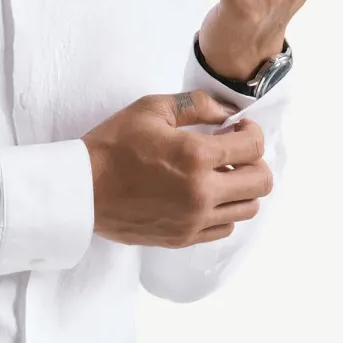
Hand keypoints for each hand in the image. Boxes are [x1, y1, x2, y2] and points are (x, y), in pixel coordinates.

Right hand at [81, 89, 271, 248]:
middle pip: (261, 182)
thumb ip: (196, 105)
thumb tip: (228, 112)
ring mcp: (194, 220)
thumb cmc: (112, 145)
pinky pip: (225, 228)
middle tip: (234, 151)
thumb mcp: (151, 109)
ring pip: (249, 208)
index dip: (252, 132)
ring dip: (242, 187)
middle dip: (254, 161)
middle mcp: (201, 192)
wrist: (81, 189)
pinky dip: (224, 210)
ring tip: (220, 174)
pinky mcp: (183, 237)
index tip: (238, 128)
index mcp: (195, 156)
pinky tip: (206, 194)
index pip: (253, 147)